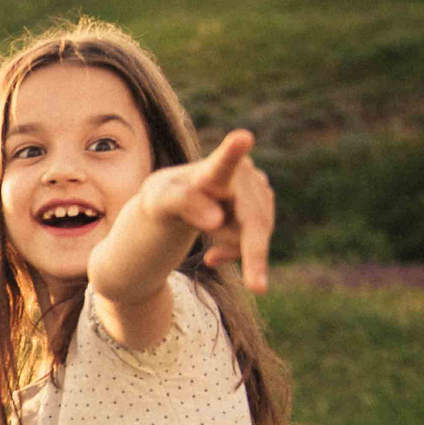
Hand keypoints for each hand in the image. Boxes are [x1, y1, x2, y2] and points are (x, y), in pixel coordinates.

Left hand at [133, 129, 274, 291]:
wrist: (175, 202)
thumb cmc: (164, 198)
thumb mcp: (159, 203)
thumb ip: (183, 205)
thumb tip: (218, 220)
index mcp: (210, 170)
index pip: (221, 164)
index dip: (232, 153)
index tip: (242, 137)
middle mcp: (242, 173)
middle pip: (254, 218)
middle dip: (253, 252)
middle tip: (258, 287)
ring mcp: (257, 186)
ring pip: (258, 231)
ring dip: (237, 248)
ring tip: (210, 255)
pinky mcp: (264, 202)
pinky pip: (258, 238)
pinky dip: (241, 251)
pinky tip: (215, 256)